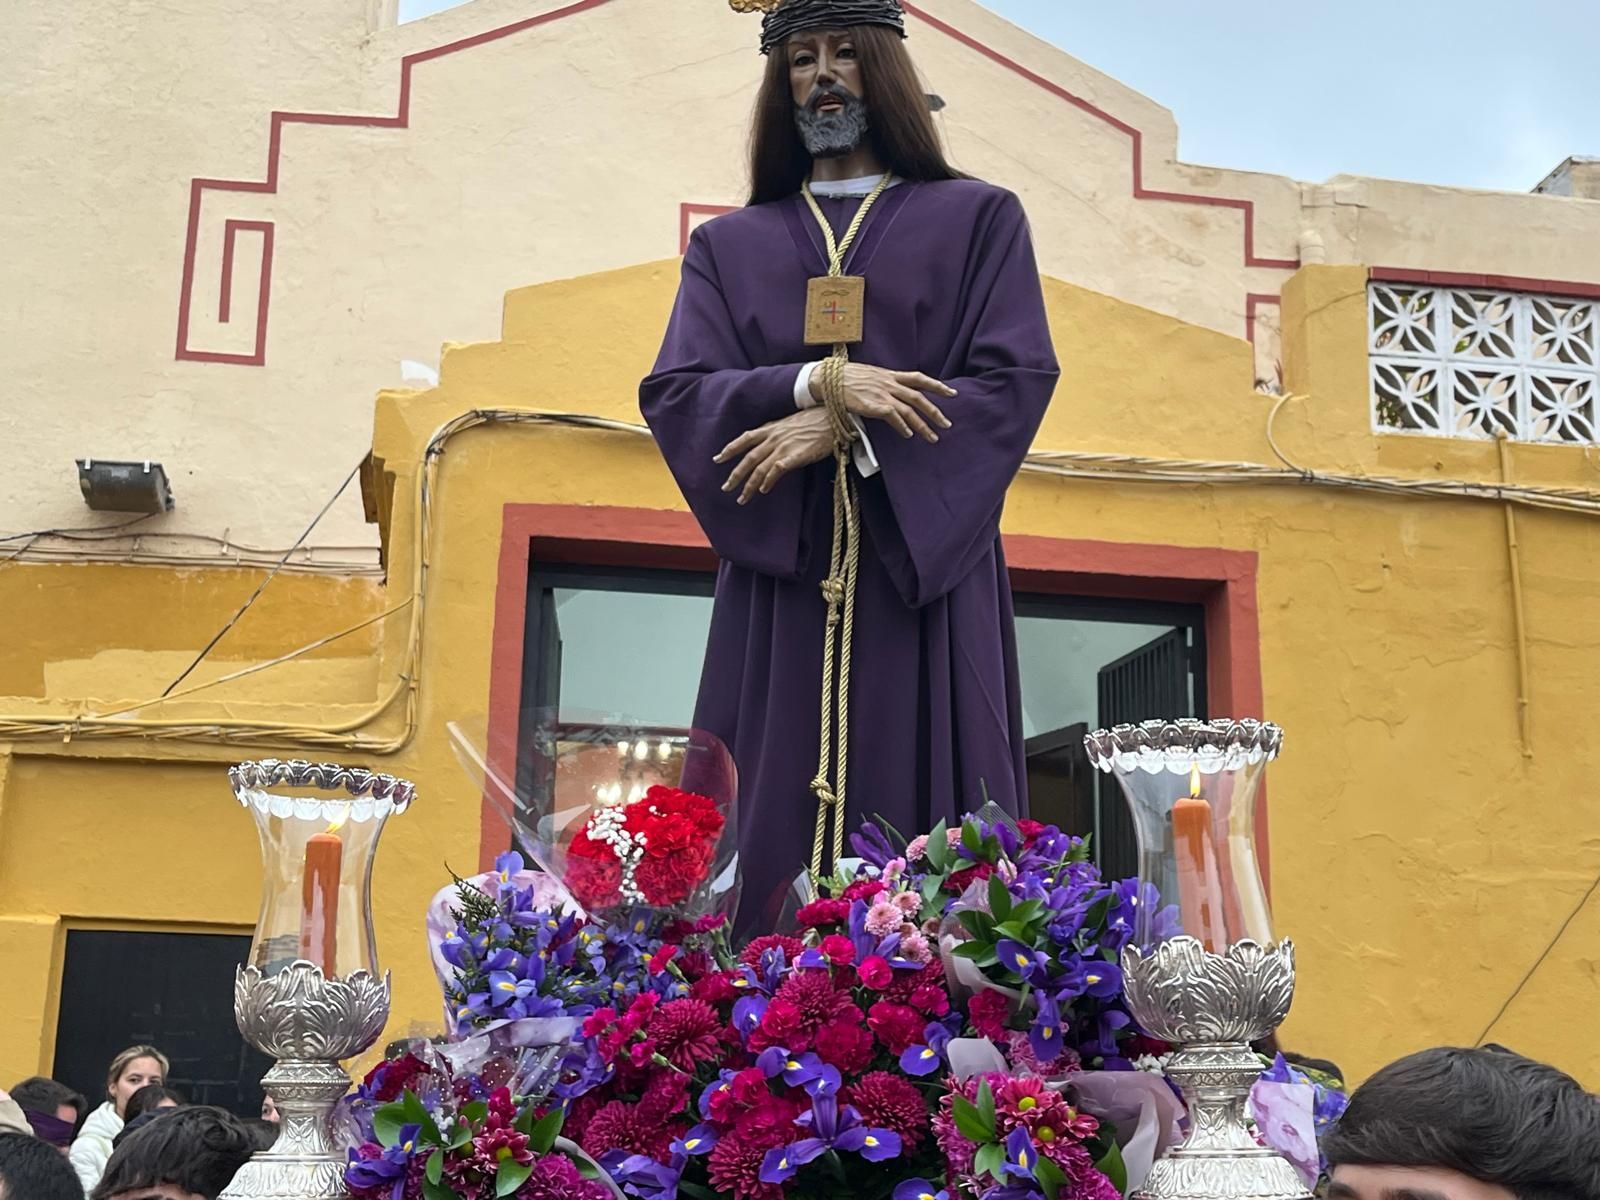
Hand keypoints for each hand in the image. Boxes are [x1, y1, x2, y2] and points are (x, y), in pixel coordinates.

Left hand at [714, 408, 834, 504]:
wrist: (834, 416)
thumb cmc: (817, 420)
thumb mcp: (791, 423)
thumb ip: (778, 434)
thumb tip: (770, 446)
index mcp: (771, 428)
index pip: (745, 439)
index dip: (730, 449)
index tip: (717, 459)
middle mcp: (773, 437)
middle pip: (748, 458)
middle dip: (735, 475)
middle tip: (725, 488)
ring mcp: (783, 446)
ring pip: (759, 468)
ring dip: (748, 485)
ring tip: (742, 498)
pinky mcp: (795, 455)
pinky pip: (776, 471)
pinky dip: (768, 481)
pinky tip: (763, 490)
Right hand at [815, 362, 955, 442]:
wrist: (828, 378)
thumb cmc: (846, 378)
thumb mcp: (870, 375)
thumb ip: (884, 382)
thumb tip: (893, 392)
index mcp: (890, 374)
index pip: (919, 378)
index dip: (937, 386)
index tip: (952, 393)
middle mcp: (889, 383)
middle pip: (919, 397)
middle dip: (935, 412)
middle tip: (947, 424)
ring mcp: (882, 394)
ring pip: (909, 410)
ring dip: (923, 425)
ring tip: (932, 437)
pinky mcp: (873, 405)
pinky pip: (893, 417)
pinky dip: (902, 426)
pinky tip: (908, 435)